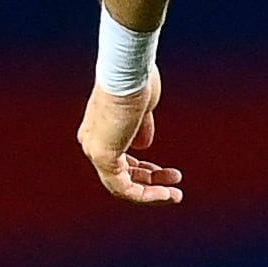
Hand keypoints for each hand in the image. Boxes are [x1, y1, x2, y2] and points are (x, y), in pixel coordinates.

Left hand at [78, 68, 183, 204]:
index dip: (145, 169)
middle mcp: (92, 142)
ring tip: (175, 196)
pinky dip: (145, 194)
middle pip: (121, 173)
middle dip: (151, 181)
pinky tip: (165, 194)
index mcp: (100, 129)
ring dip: (150, 193)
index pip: (121, 158)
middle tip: (174, 184)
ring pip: (122, 185)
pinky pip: (124, 187)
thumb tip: (143, 146)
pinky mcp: (103, 157)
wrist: (128, 71)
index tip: (166, 172)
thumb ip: (141, 127)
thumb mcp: (143, 107)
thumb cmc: (137, 79)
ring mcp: (95, 151)